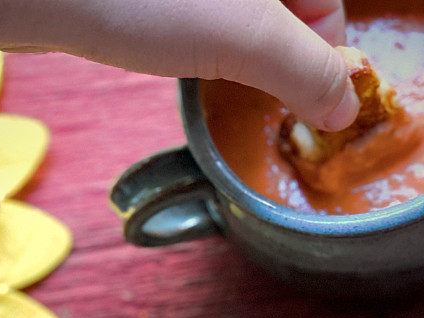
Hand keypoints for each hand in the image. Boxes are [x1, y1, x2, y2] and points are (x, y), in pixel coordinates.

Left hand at [0, 0, 357, 130]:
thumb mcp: (248, 38)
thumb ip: (307, 71)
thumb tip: (342, 108)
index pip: (327, 7)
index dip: (318, 60)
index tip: (301, 104)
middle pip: (284, 16)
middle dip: (272, 64)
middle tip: (251, 99)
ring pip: (239, 21)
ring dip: (233, 60)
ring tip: (211, 81)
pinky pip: (197, 20)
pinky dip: (196, 46)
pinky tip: (174, 56)